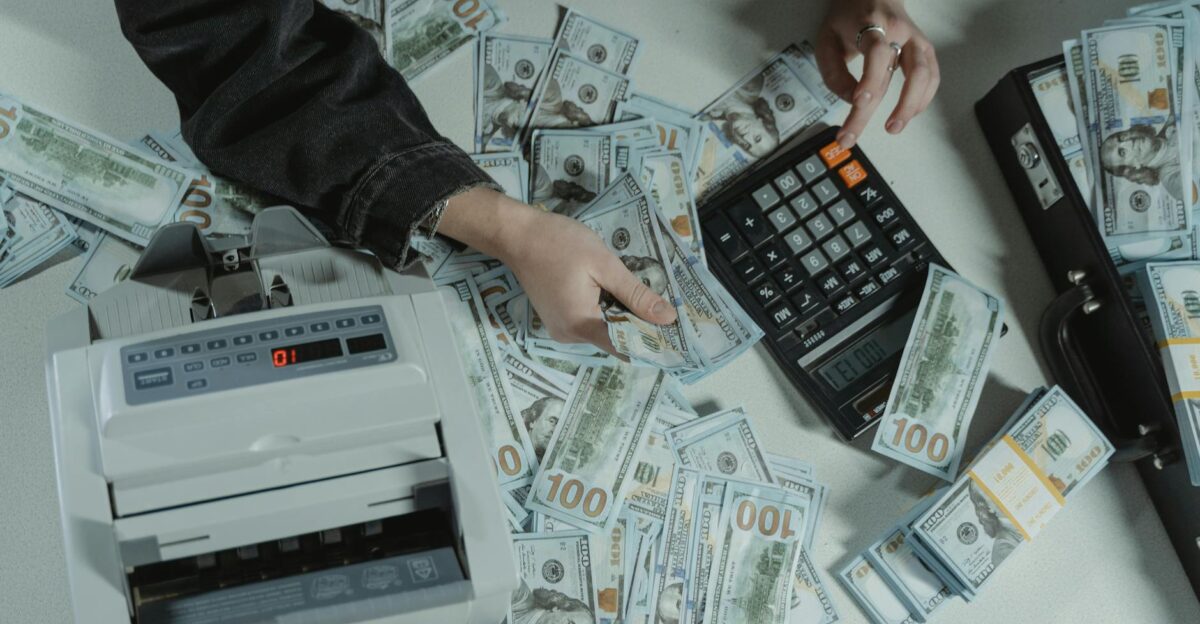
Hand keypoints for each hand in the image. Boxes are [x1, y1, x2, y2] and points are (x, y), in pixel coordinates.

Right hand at [437, 187, 677, 354]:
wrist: (518, 235)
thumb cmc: (560, 244)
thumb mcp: (604, 264)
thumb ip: (636, 295)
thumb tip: (668, 318)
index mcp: (582, 325)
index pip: (626, 348)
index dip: (652, 343)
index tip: (676, 334)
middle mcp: (570, 336)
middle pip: (615, 339)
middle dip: (639, 325)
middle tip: (665, 306)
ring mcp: (560, 329)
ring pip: (603, 330)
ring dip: (622, 315)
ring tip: (641, 294)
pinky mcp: (557, 319)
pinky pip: (589, 322)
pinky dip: (605, 311)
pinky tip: (614, 291)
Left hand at [815, 0, 939, 148]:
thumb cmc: (849, 19)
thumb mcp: (827, 40)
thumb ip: (834, 72)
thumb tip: (851, 100)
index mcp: (873, 24)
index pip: (877, 53)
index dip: (870, 80)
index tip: (859, 102)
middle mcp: (902, 32)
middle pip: (908, 71)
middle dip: (893, 106)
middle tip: (875, 130)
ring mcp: (917, 41)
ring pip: (927, 75)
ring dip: (912, 105)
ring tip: (893, 127)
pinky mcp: (925, 51)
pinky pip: (932, 77)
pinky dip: (923, 99)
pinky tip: (908, 114)